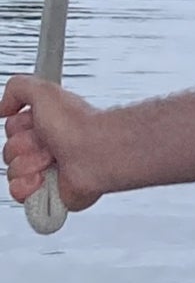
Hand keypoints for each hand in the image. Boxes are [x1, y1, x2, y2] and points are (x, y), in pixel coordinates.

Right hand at [2, 76, 107, 211]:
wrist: (96, 152)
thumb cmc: (79, 124)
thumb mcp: (44, 91)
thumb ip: (18, 88)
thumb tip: (4, 106)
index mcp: (46, 125)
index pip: (11, 129)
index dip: (19, 127)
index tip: (35, 123)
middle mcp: (47, 147)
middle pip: (9, 151)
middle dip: (24, 147)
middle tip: (47, 143)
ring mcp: (47, 170)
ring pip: (12, 172)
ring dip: (28, 165)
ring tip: (51, 160)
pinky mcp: (48, 192)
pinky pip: (20, 193)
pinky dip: (29, 187)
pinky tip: (46, 177)